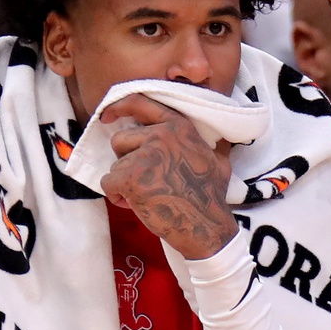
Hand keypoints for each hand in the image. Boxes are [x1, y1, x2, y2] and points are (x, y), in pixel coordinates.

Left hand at [98, 97, 238, 260]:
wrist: (206, 227)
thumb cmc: (211, 198)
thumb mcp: (219, 162)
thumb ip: (212, 147)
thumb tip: (225, 142)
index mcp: (178, 126)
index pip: (139, 102)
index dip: (118, 107)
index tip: (106, 116)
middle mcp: (161, 134)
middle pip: (120, 140)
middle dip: (126, 162)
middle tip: (145, 182)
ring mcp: (145, 154)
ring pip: (115, 166)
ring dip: (124, 184)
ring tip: (146, 197)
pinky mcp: (131, 177)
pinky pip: (108, 184)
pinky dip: (117, 198)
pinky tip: (135, 206)